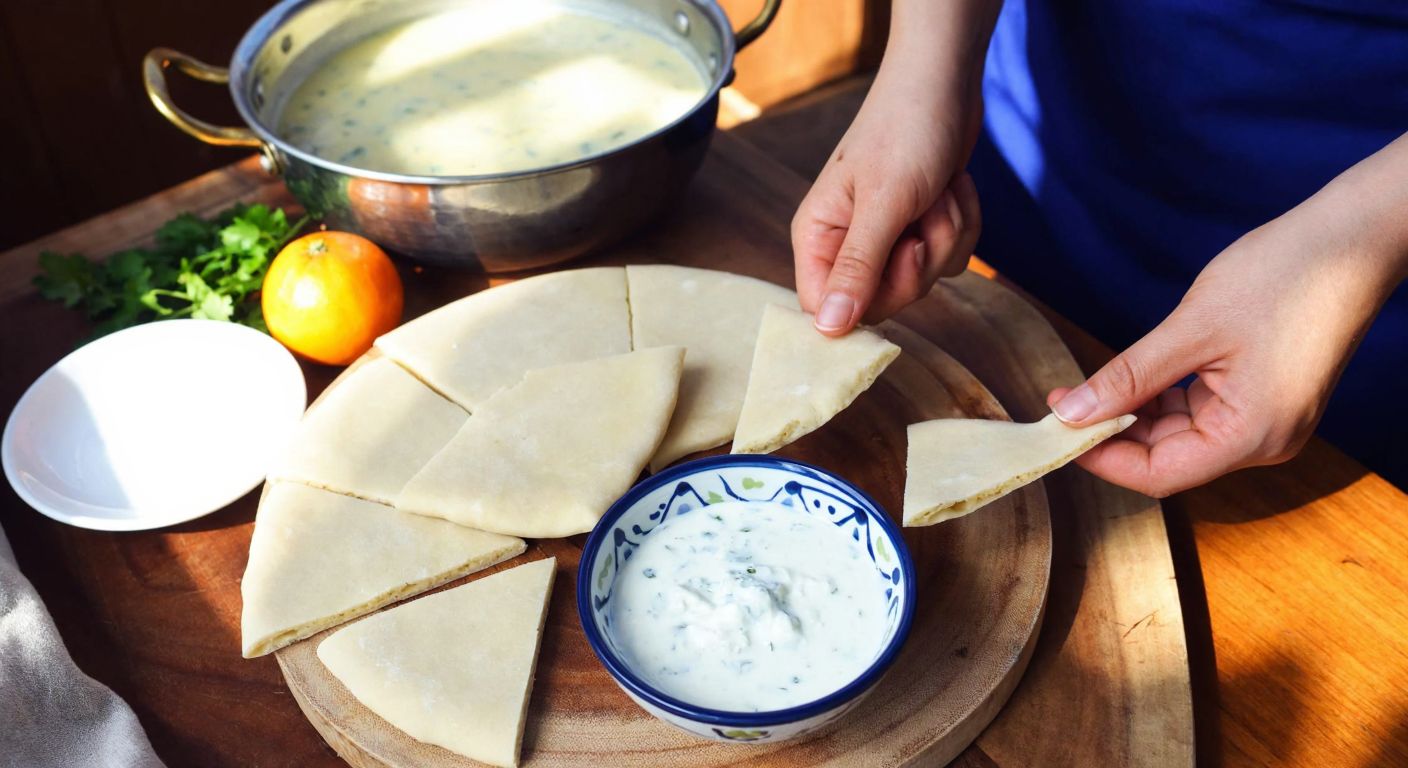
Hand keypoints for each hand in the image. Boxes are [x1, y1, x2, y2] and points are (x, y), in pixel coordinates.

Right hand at [792, 3, 996, 335]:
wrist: (947, 82)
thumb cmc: (906, 129)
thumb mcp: (883, 204)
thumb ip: (857, 269)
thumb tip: (828, 329)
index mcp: (818, 237)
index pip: (826, 309)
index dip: (864, 306)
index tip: (900, 269)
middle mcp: (847, 244)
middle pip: (882, 303)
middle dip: (918, 263)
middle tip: (922, 220)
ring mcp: (887, 239)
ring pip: (922, 282)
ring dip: (945, 236)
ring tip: (937, 192)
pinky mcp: (922, 230)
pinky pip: (949, 260)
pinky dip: (962, 225)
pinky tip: (952, 189)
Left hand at [1048, 136, 1407, 496]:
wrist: (1352, 237)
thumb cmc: (1283, 276)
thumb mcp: (1191, 328)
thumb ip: (1128, 376)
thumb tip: (1071, 413)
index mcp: (1252, 436)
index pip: (1158, 475)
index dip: (1101, 458)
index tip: (1054, 432)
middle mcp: (1263, 440)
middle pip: (1167, 459)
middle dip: (1110, 434)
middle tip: (1059, 401)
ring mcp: (1266, 420)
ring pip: (1179, 435)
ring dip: (1132, 414)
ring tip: (1084, 386)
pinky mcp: (1263, 397)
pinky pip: (1199, 412)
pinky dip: (1160, 398)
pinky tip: (1130, 375)